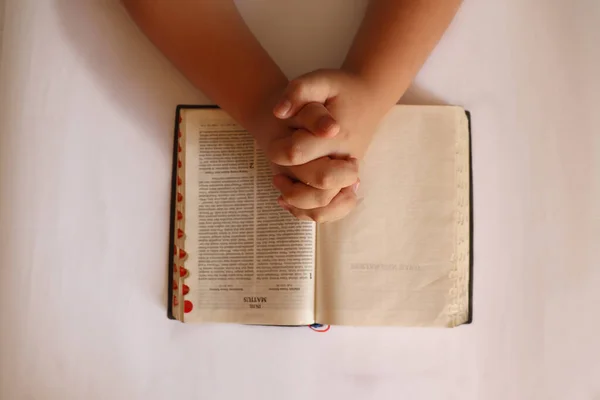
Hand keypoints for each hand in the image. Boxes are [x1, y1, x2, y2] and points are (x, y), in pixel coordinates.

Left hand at [269, 69, 390, 220]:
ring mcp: (350, 173)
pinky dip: (311, 212)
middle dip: (292, 186)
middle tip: (277, 174)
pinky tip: (290, 200)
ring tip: (282, 189)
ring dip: (299, 203)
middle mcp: (346, 157)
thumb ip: (298, 90)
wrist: (369, 98)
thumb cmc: (340, 89)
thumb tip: (279, 112)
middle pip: (320, 186)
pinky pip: (333, 209)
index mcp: (337, 133)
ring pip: (328, 205)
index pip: (299, 153)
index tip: (272, 147)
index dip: (279, 152)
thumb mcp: (320, 79)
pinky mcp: (348, 182)